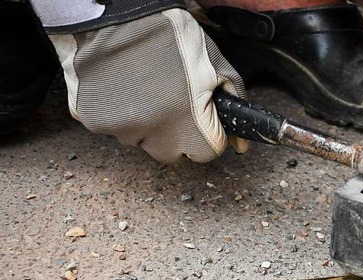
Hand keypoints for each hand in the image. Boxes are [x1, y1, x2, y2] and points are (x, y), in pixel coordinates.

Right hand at [47, 8, 247, 162]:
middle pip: (175, 154)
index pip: (207, 153)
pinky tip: (124, 86)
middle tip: (174, 102)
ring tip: (146, 87)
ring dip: (148, 124)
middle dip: (179, 135)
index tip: (202, 120)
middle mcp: (155, 133)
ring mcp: (122, 129)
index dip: (208, 135)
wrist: (117, 13)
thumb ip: (234, 104)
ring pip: (143, 141)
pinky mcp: (93, 120)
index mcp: (190, 123)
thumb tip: (241, 144)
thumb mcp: (215, 65)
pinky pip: (114, 128)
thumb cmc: (169, 34)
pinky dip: (120, 113)